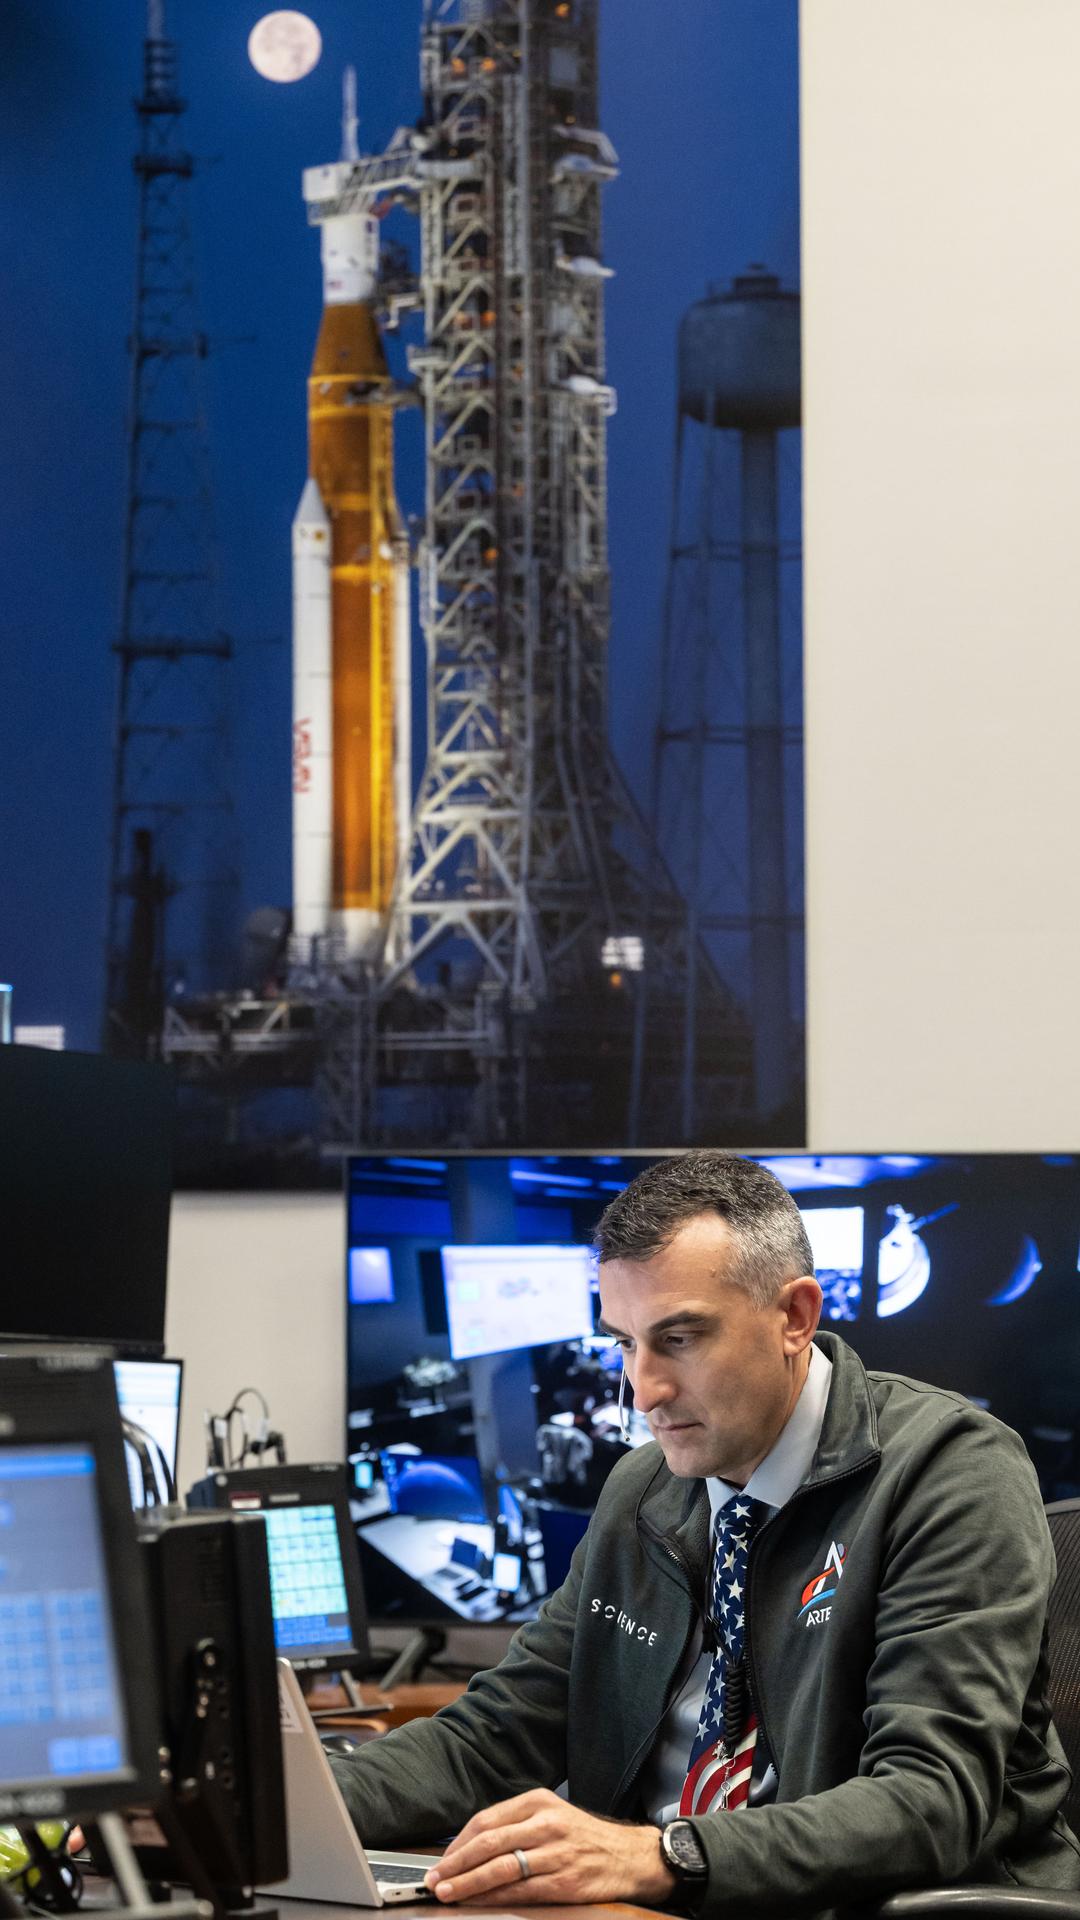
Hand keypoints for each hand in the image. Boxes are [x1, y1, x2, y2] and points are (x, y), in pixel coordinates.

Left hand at [423, 1789, 677, 1906]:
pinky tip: (480, 1904)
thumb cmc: (583, 1837)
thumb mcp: (551, 1816)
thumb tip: (469, 1848)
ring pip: (501, 1868)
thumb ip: (515, 1826)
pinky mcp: (565, 1881)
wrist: (629, 1856)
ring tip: (447, 1893)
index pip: (486, 1820)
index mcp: (538, 1801)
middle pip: (489, 1843)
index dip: (459, 1843)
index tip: (441, 1861)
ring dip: (469, 1883)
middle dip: (456, 1864)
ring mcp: (556, 1852)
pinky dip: (496, 1899)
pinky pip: (522, 1892)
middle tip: (434, 1880)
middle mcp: (546, 1823)